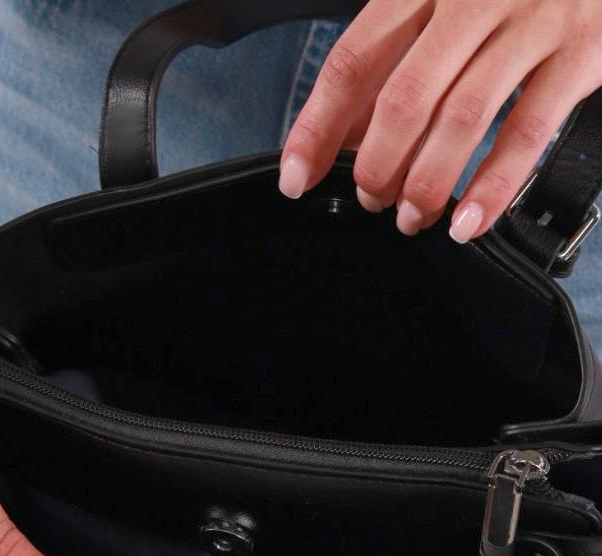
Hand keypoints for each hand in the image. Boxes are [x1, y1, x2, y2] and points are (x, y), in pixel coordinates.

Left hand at [279, 0, 601, 241]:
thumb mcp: (446, 4)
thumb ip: (394, 61)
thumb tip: (340, 137)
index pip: (353, 60)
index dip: (317, 127)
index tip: (296, 178)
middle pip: (404, 97)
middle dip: (376, 165)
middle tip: (371, 200)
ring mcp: (532, 20)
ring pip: (461, 118)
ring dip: (427, 183)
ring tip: (413, 218)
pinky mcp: (581, 51)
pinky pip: (527, 131)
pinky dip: (492, 186)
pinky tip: (468, 221)